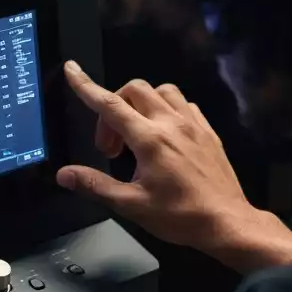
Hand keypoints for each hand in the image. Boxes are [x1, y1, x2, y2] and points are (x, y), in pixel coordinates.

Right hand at [57, 62, 291, 271]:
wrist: (226, 222)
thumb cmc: (178, 215)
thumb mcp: (131, 205)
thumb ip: (95, 185)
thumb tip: (64, 174)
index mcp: (149, 139)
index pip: (109, 104)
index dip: (86, 86)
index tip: (71, 69)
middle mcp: (171, 123)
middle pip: (135, 90)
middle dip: (114, 108)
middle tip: (111, 146)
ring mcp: (193, 124)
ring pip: (162, 91)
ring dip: (142, 103)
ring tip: (136, 134)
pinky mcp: (208, 132)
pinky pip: (184, 105)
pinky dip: (167, 110)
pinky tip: (165, 134)